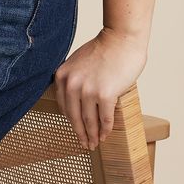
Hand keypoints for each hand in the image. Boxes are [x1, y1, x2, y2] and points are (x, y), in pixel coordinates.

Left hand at [53, 27, 147, 149]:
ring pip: (89, 120)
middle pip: (74, 116)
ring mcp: (88, 90)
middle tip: (85, 144)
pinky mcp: (105, 94)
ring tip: (95, 143)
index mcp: (62, 76)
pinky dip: (106, 129)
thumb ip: (73, 80)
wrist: (121, 39)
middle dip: (80, 133)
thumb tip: (76, 103)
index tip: (76, 130)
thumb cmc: (104, 50)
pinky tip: (106, 135)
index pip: (64, 106)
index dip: (71, 121)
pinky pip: (104, 118)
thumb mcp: (78, 63)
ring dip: (93, 135)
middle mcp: (71, 84)